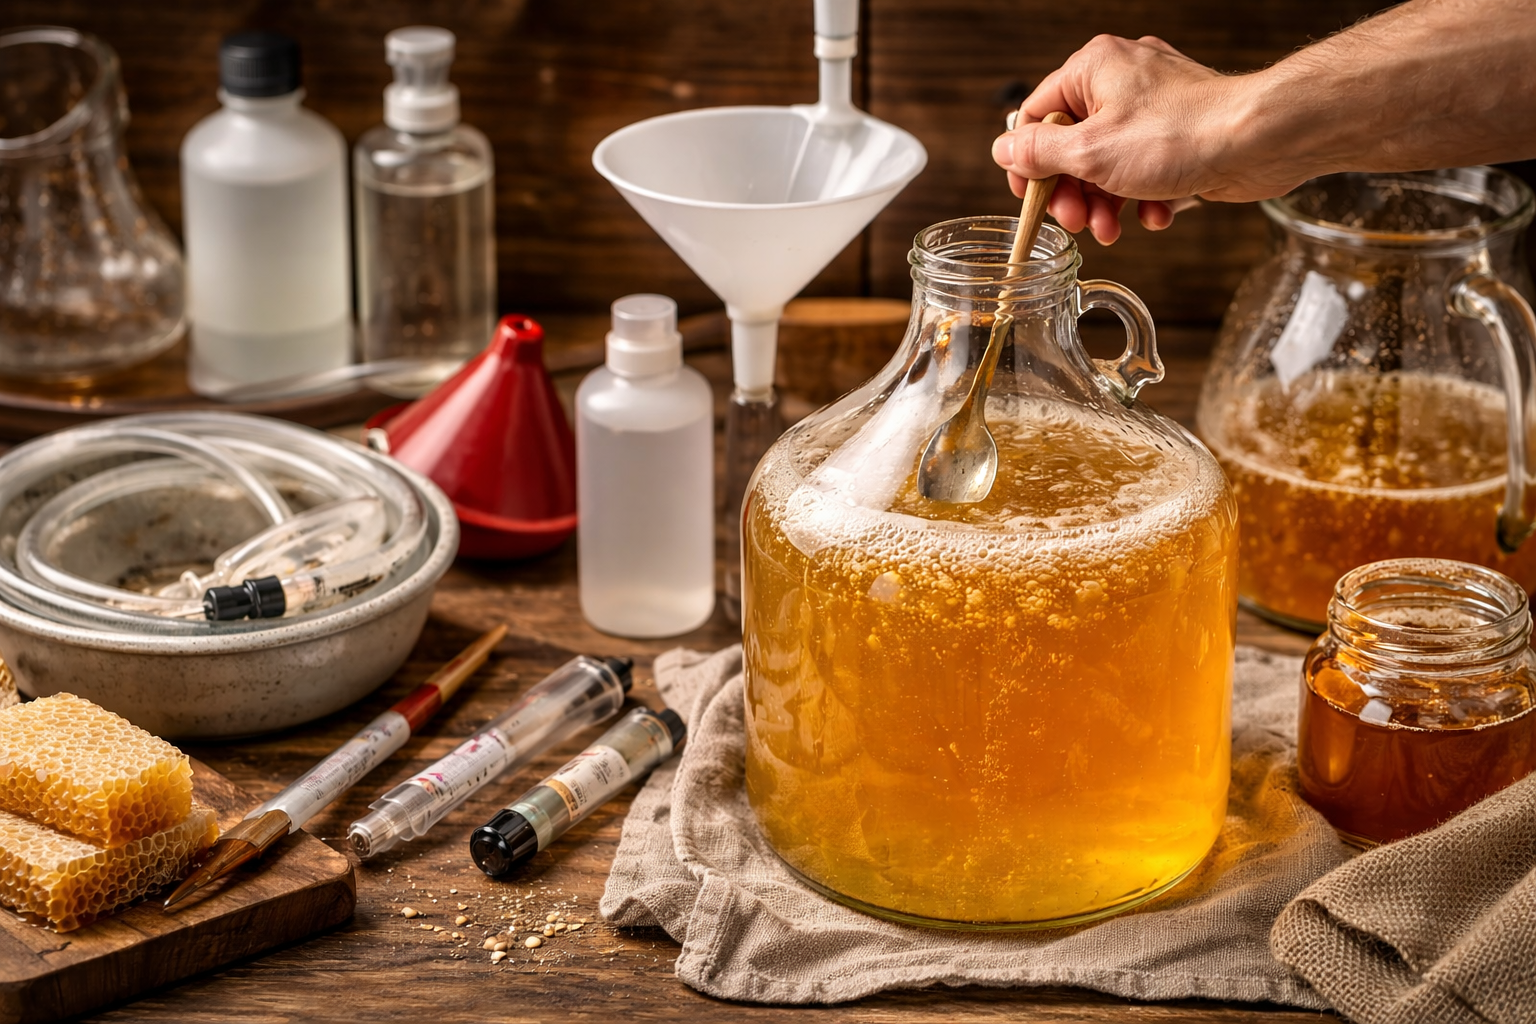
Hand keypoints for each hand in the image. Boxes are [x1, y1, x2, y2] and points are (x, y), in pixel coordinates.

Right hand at [992, 35, 1301, 243]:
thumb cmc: (1181, 135)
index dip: (1028, 163)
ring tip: (1113, 229)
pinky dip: (1144, 195)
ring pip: (1109, 161)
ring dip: (1105, 203)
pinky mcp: (1180, 132)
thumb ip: (1038, 152)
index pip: (1036, 115)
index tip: (1033, 199)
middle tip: (1077, 222)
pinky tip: (1155, 213)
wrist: (1260, 139)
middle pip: (1072, 143)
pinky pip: (1145, 167)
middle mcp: (1122, 80)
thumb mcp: (1090, 152)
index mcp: (1093, 69)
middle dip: (1073, 192)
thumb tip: (1004, 150)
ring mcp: (1154, 106)